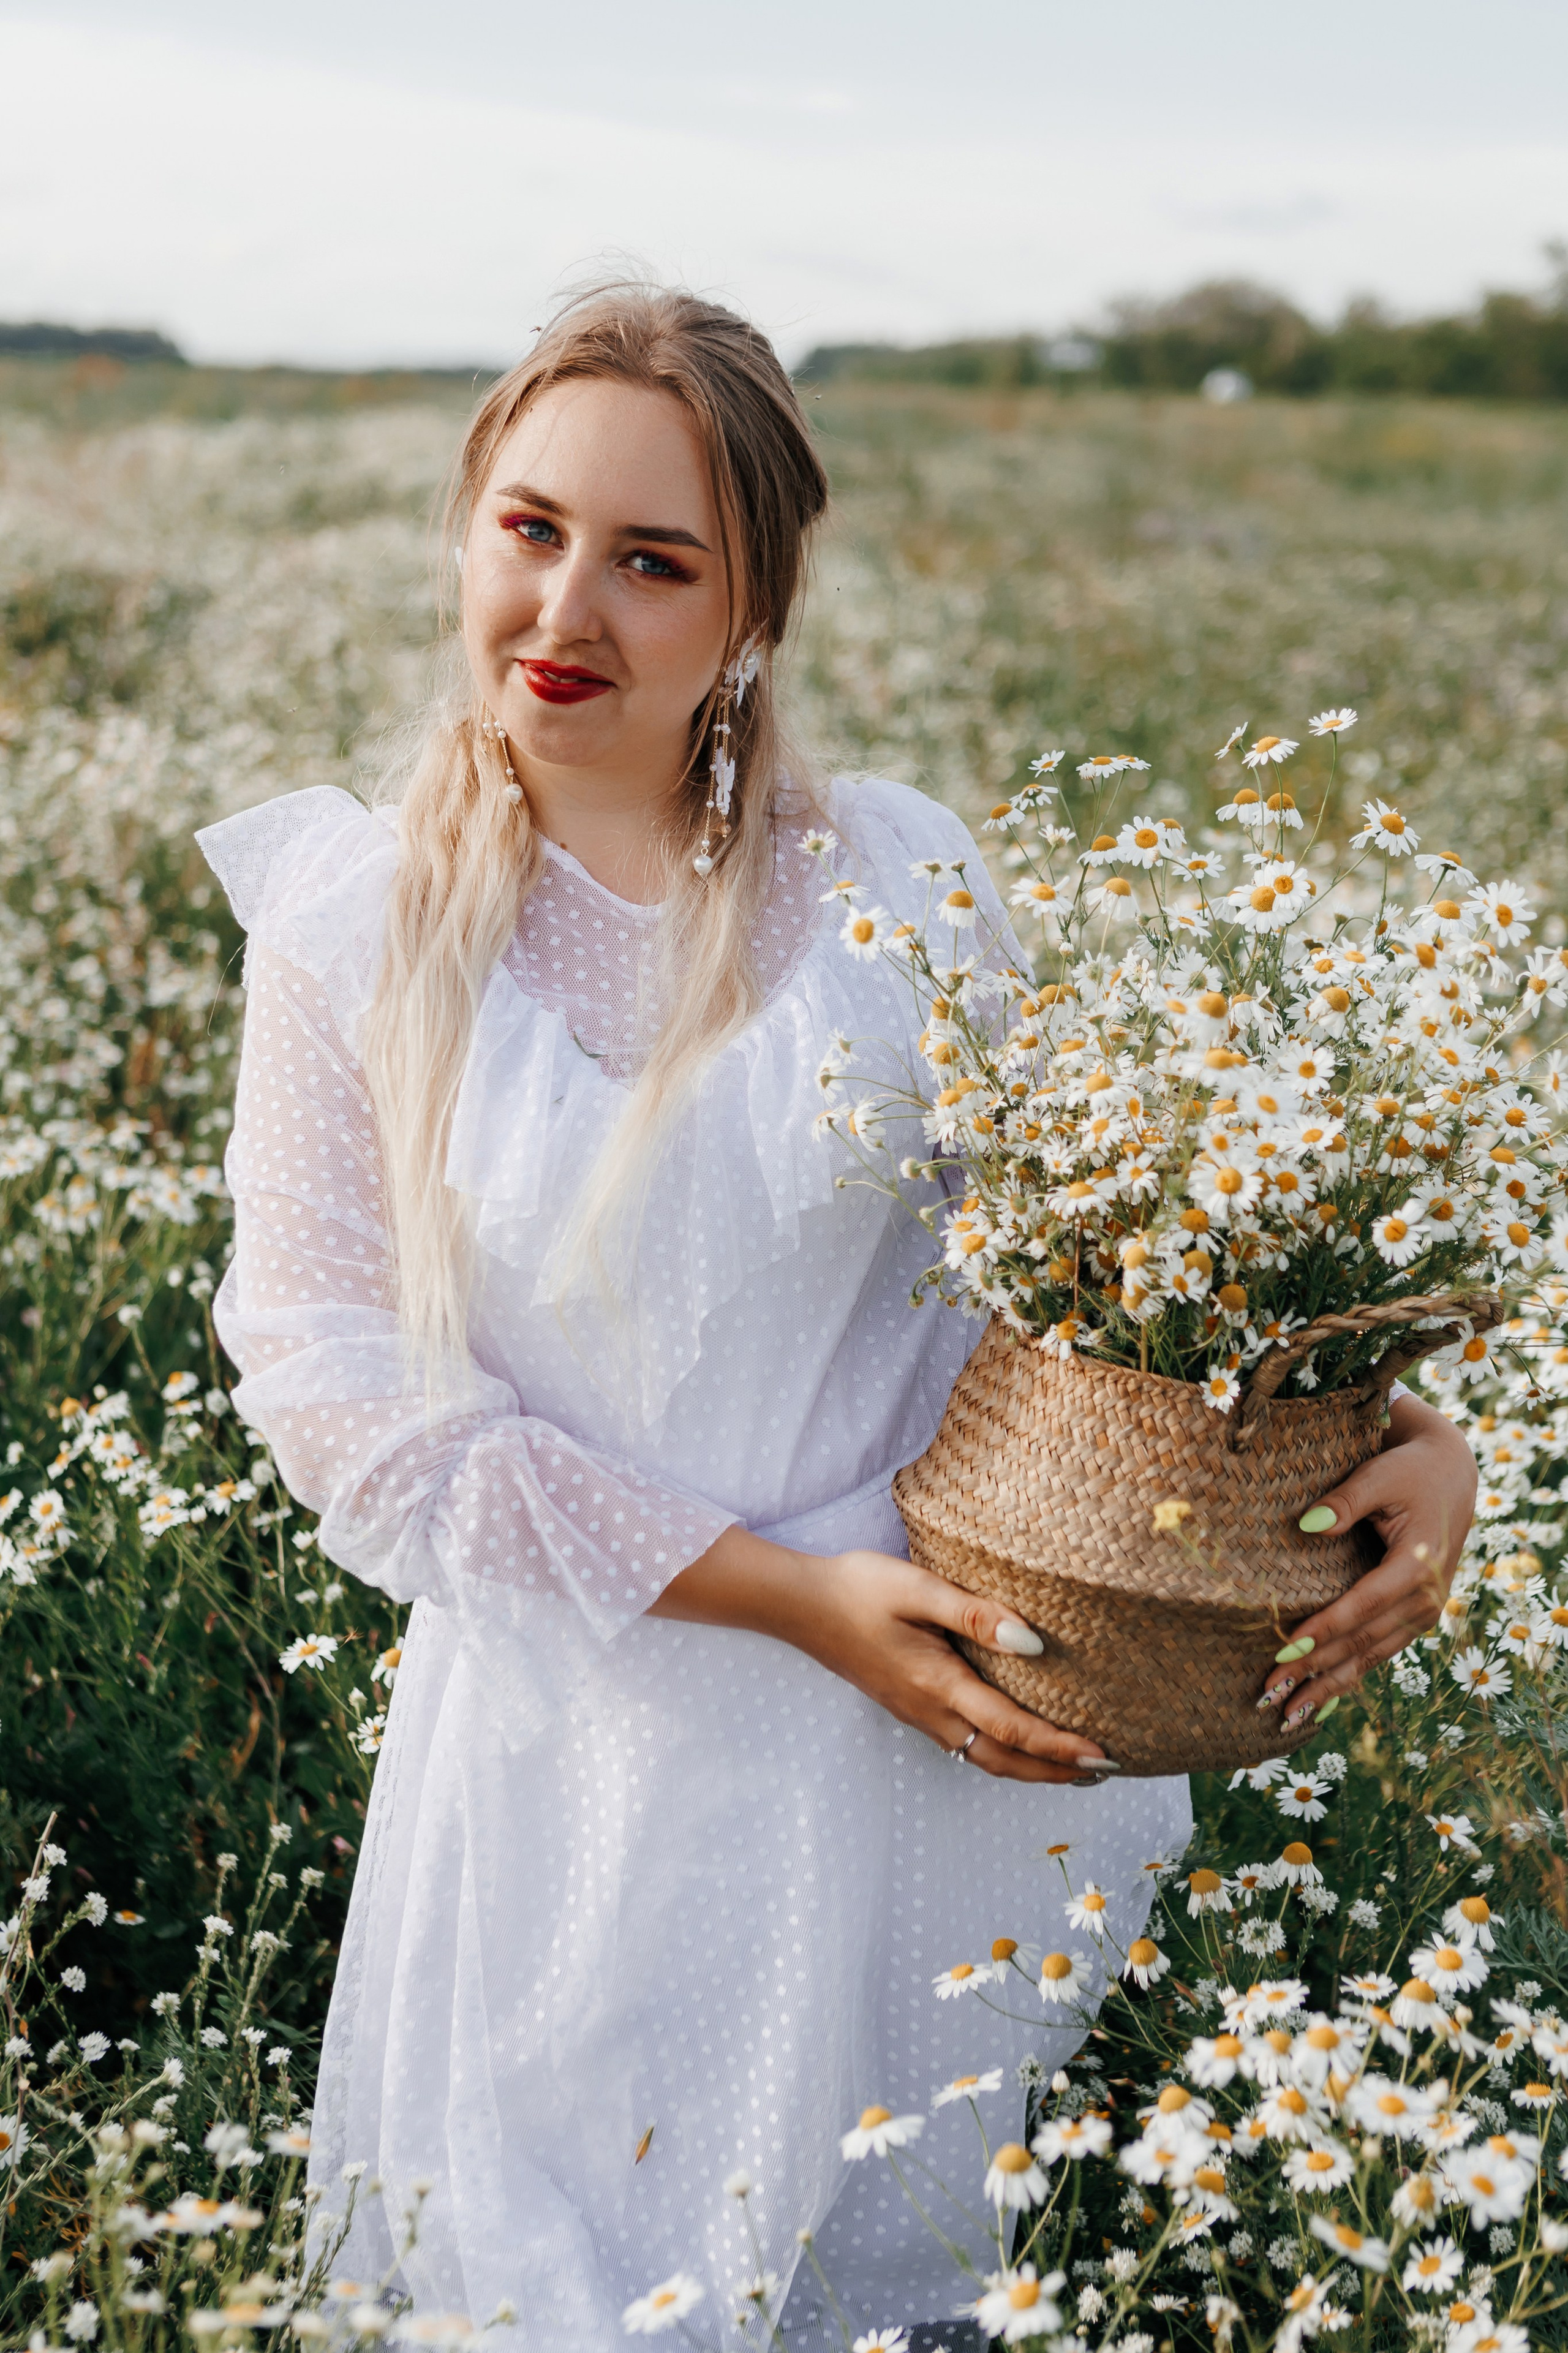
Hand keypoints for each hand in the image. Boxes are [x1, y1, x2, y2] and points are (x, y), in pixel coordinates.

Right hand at [652, 1528, 1112, 1784]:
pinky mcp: (908, 1706)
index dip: (1060, 1747)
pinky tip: (1014, 1743)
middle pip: (1003, 1759)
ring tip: (1071, 1767)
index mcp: (938, 1683)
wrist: (799, 1604)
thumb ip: (974, 1614)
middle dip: (1054, 1771)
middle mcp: (930, 1710)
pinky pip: (964, 1744)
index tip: (1103, 1754)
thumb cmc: (858, 1588)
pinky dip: (1001, 1754)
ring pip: (983, 1757)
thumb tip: (1033, 1642)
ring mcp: (917, 1713)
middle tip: (1103, 1772)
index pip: (1012, 1728)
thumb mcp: (917, 1587)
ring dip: (1029, 1768)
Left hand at [1257, 1392, 1477, 1731]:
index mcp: (1418, 1564)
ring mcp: (1423, 1612)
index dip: (1324, 1630)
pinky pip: (1379, 1653)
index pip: (1364, 1605)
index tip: (1283, 1651)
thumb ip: (1346, 1500)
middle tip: (1269, 1695)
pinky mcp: (1414, 1617)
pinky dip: (1348, 1677)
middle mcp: (1426, 1596)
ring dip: (1329, 1687)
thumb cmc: (1406, 1472)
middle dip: (1315, 1672)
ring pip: (1371, 1657)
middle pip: (1364, 1642)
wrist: (1449, 1477)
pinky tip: (1319, 1701)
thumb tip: (1307, 1524)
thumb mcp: (1378, 1475)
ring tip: (1287, 1715)